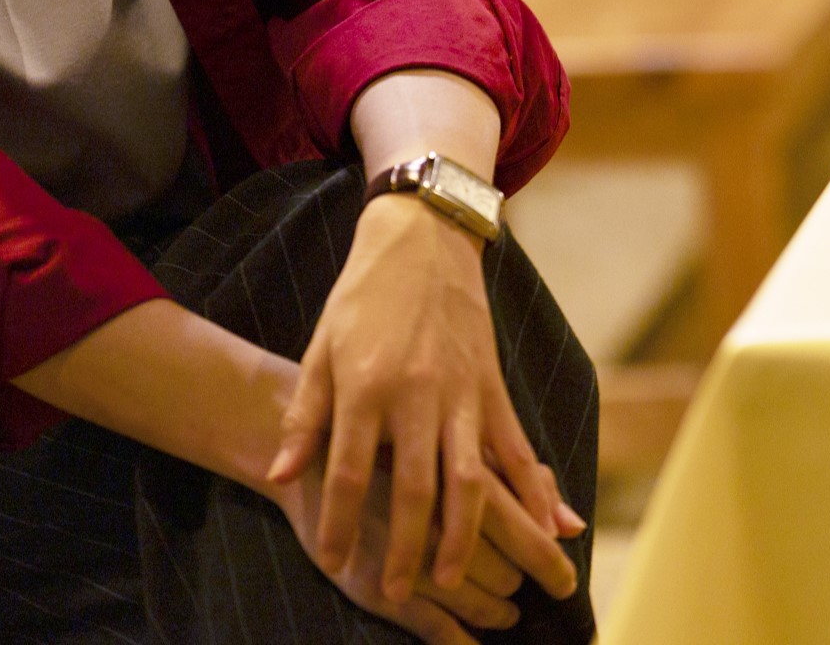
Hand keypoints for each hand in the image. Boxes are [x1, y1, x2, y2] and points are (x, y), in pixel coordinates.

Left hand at [269, 195, 582, 606]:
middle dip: (405, 547)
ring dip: (465, 535)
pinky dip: (535, 491)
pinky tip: (549, 527)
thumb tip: (280, 477)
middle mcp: (418, 395)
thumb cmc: (363, 296)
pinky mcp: (494, 388)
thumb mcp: (321, 349)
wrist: (425, 237)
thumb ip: (306, 416)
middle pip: (413, 488)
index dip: (336, 522)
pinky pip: (516, 449)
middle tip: (398, 592)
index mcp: (366, 386)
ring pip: (470, 478)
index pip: (346, 472)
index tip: (330, 562)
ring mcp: (464, 393)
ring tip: (455, 580)